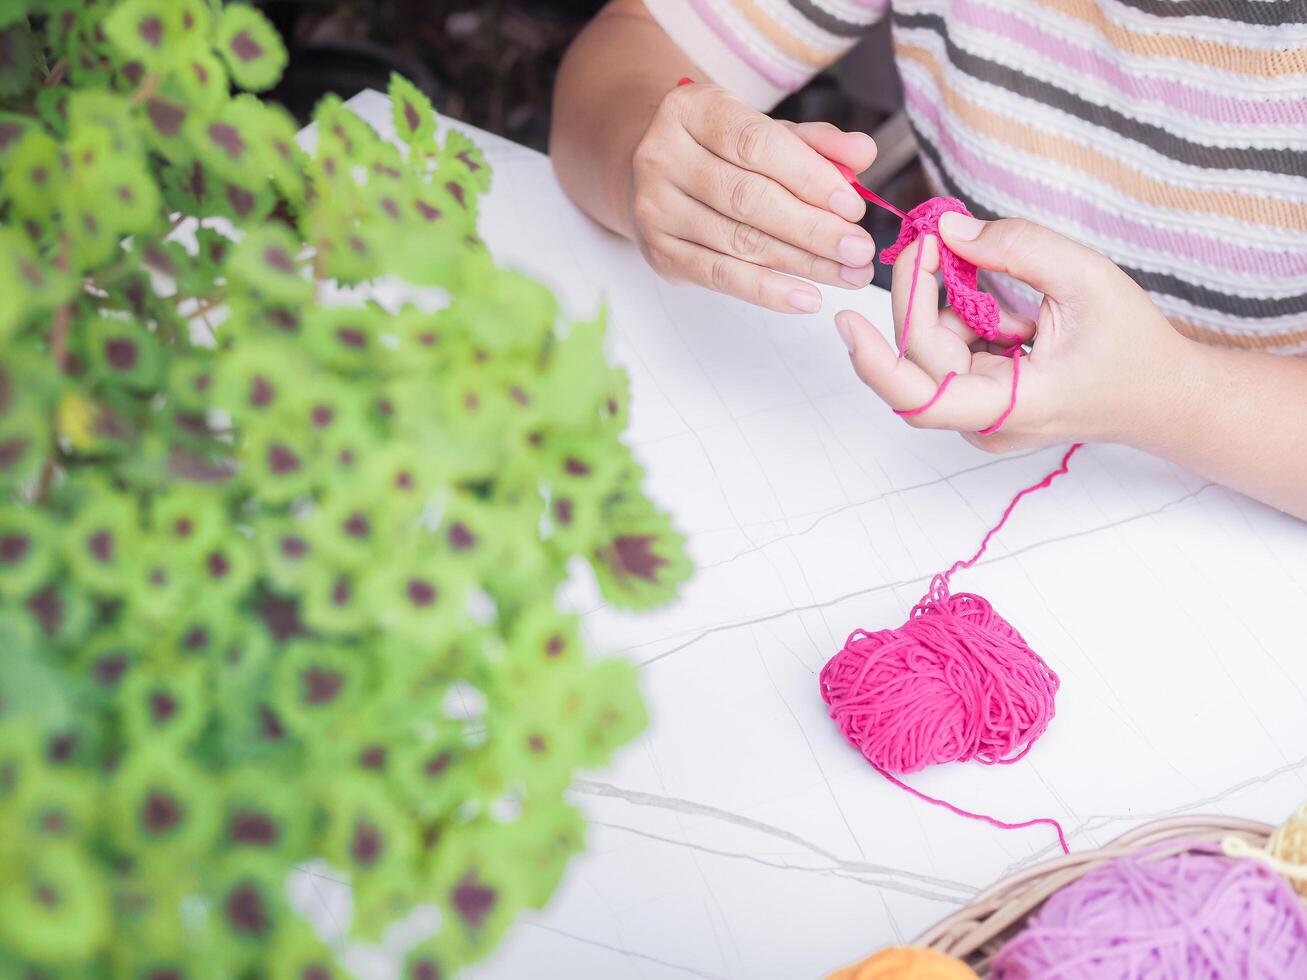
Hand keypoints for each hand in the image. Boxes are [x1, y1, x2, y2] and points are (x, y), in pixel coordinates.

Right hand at [627, 81, 878, 313]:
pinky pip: (720, 276)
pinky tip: (807, 297)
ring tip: (849, 275)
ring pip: (739, 242)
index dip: (810, 178)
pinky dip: (768, 291)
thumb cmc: (720, 150)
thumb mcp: (766, 131)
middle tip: (860, 250)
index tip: (853, 207)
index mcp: (691, 110)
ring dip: (802, 264)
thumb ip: (815, 142)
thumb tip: (862, 154)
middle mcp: (663, 156)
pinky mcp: (659, 253)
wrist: (649, 172)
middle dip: (813, 229)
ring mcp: (655, 209)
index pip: (757, 145)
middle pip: (749, 198)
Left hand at [834, 213, 1196, 451]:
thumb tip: (949, 229)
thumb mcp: (1087, 279)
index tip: (848, 320)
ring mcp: (980, 414)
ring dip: (945, 305)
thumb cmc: (1133, 345)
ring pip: (931, 353)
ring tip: (991, 281)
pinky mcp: (981, 398)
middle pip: (919, 360)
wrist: (1163, 397)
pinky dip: (962, 317)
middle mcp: (985, 421)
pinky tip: (1006, 309)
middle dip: (916, 295)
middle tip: (927, 239)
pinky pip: (949, 352)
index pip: (921, 399)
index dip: (876, 361)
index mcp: (1012, 408)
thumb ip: (1017, 248)